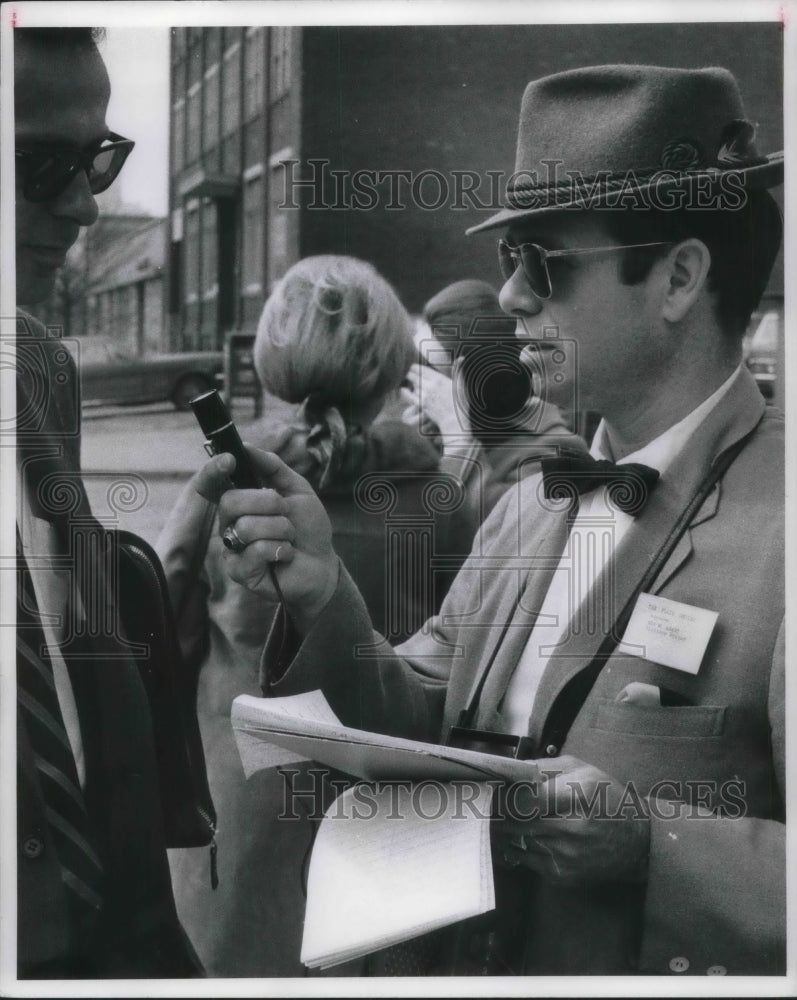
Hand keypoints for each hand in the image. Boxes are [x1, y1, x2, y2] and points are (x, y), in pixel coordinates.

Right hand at [192, 446, 338, 632]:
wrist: (322, 562)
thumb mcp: (297, 489)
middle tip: (285, 511)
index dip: (212, 471)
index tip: (230, 459)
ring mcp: (231, 548)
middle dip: (268, 502)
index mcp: (239, 501)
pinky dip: (279, 550)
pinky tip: (285, 555)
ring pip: (245, 527)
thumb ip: (273, 467)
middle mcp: (229, 523)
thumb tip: (246, 446)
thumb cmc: (307, 527)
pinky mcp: (239, 571)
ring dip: (280, 529)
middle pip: (230, 501)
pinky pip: (254, 551)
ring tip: (289, 538)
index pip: (211, 484)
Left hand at [400, 361, 466, 442]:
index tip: (414, 368)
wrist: (454, 421)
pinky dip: (404, 392)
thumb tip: (460, 357)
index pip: (420, 368)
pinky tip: (403, 390)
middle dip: (410, 374)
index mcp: (440, 379)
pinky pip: (408, 395)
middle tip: (410, 375)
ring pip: (412, 385)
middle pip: (413, 375)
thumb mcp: (460, 385)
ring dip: (410, 383)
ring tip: (411, 384)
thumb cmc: (460, 404)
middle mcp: (431, 386)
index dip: (415, 368)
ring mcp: (425, 395)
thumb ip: (458, 370)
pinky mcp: (421, 405)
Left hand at [493, 756, 649, 884]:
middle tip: (483, 805)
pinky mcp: (564, 874)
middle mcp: (573, 827)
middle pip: (518, 821)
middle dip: (498, 812)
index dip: (504, 795)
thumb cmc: (607, 798)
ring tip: (495, 818)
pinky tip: (514, 836)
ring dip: (505, 830)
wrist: (637, 843)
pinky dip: (517, 847)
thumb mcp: (583, 770)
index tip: (490, 790)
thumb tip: (512, 771)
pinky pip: (527, 860)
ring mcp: (568, 855)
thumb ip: (545, 767)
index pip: (527, 798)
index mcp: (578, 795)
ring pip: (519, 840)